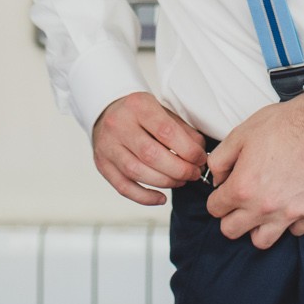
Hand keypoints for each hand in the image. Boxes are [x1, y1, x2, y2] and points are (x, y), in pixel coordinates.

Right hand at [91, 92, 207, 206]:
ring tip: (181, 181)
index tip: (200, 158)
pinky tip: (162, 197)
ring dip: (165, 182)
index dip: (188, 150)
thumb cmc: (139, 113)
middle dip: (179, 169)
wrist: (106, 110)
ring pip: (137, 172)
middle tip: (193, 173)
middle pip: (151, 154)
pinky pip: (123, 187)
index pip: (166, 131)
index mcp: (138, 106)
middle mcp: (119, 125)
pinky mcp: (102, 164)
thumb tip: (200, 152)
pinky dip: (145, 196)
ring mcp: (108, 146)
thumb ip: (182, 130)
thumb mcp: (161, 110)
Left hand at [204, 93, 303, 248]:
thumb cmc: (283, 125)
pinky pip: (295, 231)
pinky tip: (288, 204)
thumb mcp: (240, 133)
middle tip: (239, 202)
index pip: (214, 209)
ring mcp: (288, 213)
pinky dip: (290, 222)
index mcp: (242, 188)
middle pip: (231, 231)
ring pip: (261, 241)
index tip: (225, 191)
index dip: (217, 198)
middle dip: (230, 217)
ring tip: (262, 210)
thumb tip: (217, 179)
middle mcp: (262, 207)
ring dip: (257, 227)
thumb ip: (220, 159)